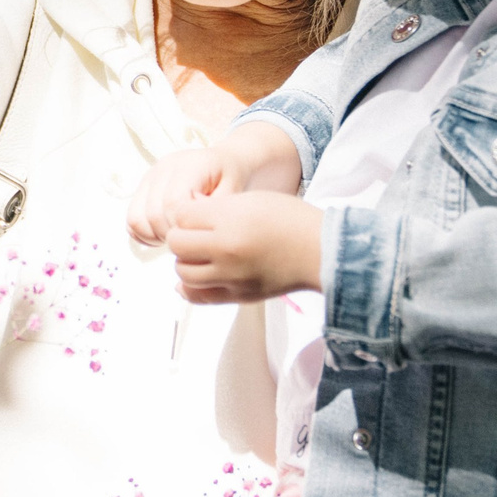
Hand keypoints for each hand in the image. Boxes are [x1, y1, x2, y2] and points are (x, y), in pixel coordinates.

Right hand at [129, 128, 303, 246]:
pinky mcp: (143, 187)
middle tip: (189, 241)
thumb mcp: (236, 190)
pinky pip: (132, 219)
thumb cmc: (232, 177)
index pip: (173, 204)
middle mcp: (164, 168)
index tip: (197, 235)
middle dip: (170, 236)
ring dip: (154, 236)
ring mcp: (150, 177)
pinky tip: (165, 234)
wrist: (225, 161)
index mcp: (190, 165)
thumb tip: (193, 223)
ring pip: (136, 219)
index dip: (182, 227)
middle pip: (153, 214)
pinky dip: (144, 233)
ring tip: (177, 238)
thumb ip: (217, 207)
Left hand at [166, 191, 324, 302]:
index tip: (194, 213)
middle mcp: (227, 249)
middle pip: (177, 243)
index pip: (181, 215)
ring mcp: (231, 276)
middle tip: (194, 232)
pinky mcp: (237, 295)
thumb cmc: (290, 220)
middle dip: (180, 234)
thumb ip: (216, 208)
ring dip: (185, 260)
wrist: (320, 250)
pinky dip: (188, 286)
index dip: (184, 212)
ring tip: (200, 253)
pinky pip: (197, 296)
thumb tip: (184, 216)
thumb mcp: (251, 199)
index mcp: (230, 220)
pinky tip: (195, 276)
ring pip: (182, 271)